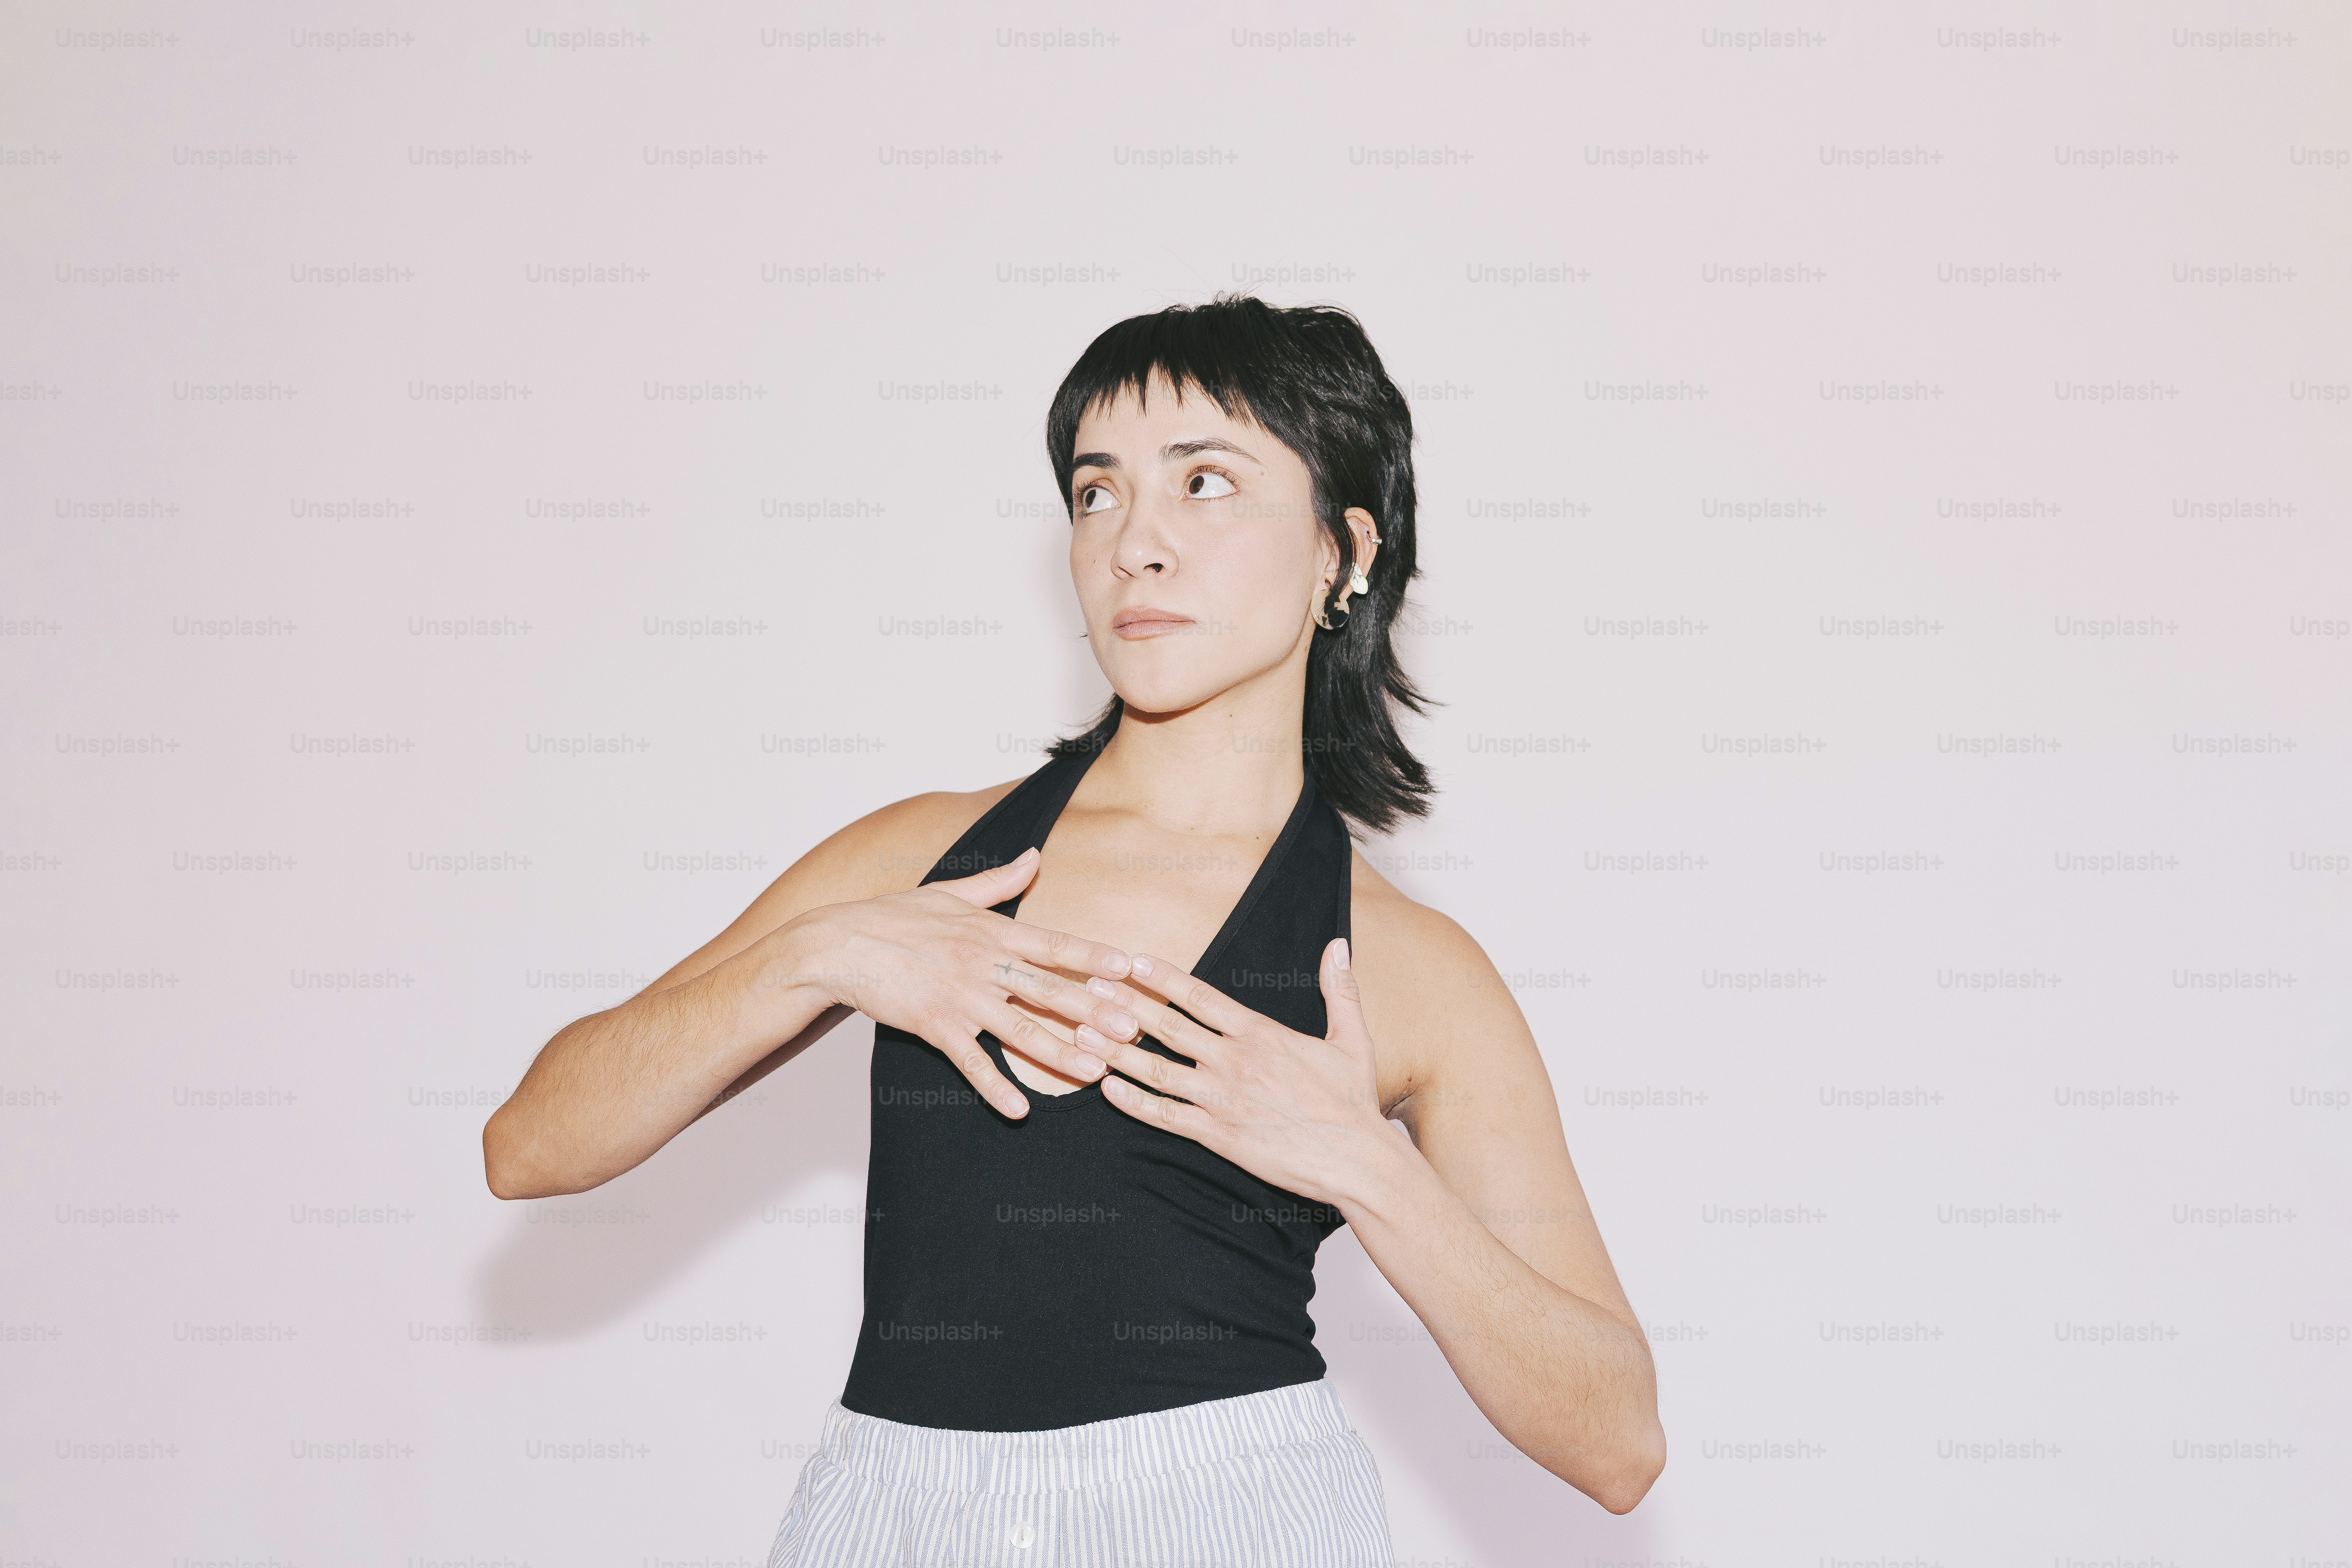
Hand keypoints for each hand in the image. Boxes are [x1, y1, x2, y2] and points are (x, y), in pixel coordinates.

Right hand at [790, 848, 1141, 1117]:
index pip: (1053, 944)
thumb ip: (999, 881)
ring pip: (1018, 1028)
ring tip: (1095, 1072)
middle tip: (1133, 1030)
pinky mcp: (933, 1025)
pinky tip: (1019, 1109)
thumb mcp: (950, 891)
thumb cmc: (895, 915)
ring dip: (1059, 1052)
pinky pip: (970, 1061)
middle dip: (1094, 1010)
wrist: (839, 943)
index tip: (1130, 967)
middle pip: (1048, 989)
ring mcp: (959, 996)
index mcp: (991, 931)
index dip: (1093, 955)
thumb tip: (1035, 855)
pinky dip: (994, 1086)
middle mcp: (982, 963)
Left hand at [1070, 936, 1394, 1206]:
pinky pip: (1166, 1117)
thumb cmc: (1354, 1102)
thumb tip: (1339, 945)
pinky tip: (1106, 1090)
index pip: (1201, 997)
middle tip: (1088, 987)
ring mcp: (1223, 1099)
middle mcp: (1235, 1061)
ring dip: (1115, 1051)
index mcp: (1261, 1033)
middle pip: (1168, 1026)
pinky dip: (1133, 1103)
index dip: (1164, 977)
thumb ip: (1339, 990)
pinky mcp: (1218, 1136)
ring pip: (1157, 1070)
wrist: (1358, 1160)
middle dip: (1124, 1004)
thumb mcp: (1353, 1039)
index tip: (1133, 960)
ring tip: (1081, 1033)